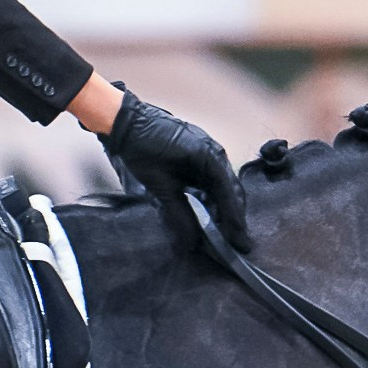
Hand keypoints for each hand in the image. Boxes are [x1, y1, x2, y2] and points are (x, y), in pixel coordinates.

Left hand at [101, 89, 251, 251]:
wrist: (127, 123)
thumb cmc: (142, 150)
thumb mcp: (161, 187)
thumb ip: (179, 215)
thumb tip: (191, 244)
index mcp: (210, 157)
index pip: (229, 193)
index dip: (235, 219)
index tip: (240, 241)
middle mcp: (215, 153)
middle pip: (232, 190)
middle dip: (234, 216)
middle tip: (237, 242)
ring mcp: (208, 152)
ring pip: (224, 186)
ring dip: (224, 208)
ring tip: (225, 232)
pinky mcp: (198, 155)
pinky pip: (212, 180)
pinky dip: (213, 198)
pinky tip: (209, 212)